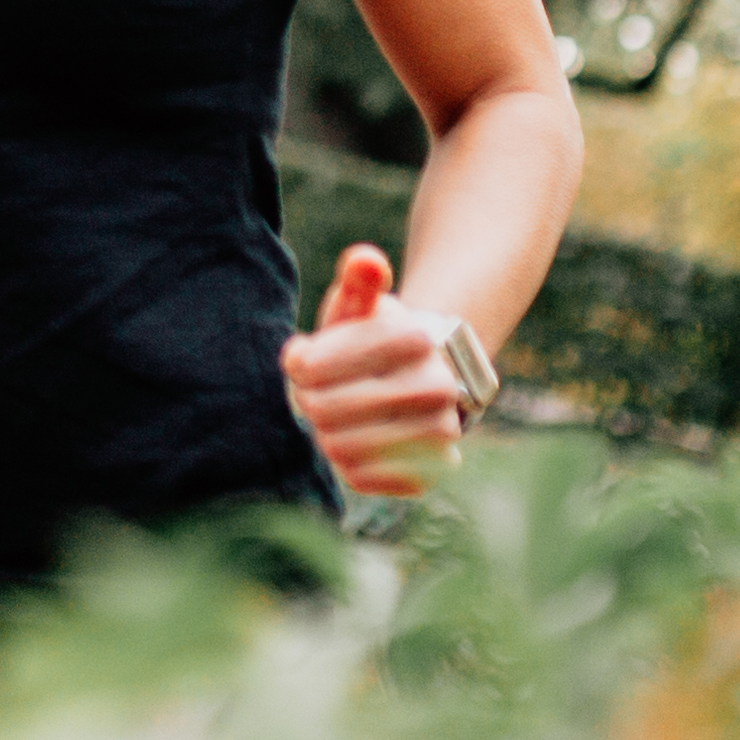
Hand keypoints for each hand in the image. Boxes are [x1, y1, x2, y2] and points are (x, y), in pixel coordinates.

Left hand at [282, 241, 479, 497]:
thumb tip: (365, 262)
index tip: (304, 360)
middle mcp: (437, 388)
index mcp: (413, 339)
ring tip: (332, 415)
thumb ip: (358, 279)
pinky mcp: (432, 472)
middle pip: (322, 409)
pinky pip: (361, 478)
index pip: (313, 366)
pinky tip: (353, 440)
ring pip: (339, 448)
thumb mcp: (360, 304)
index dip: (299, 365)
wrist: (419, 381)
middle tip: (313, 392)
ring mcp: (440, 433)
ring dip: (323, 433)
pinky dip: (345, 462)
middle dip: (307, 400)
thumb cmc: (370, 340)